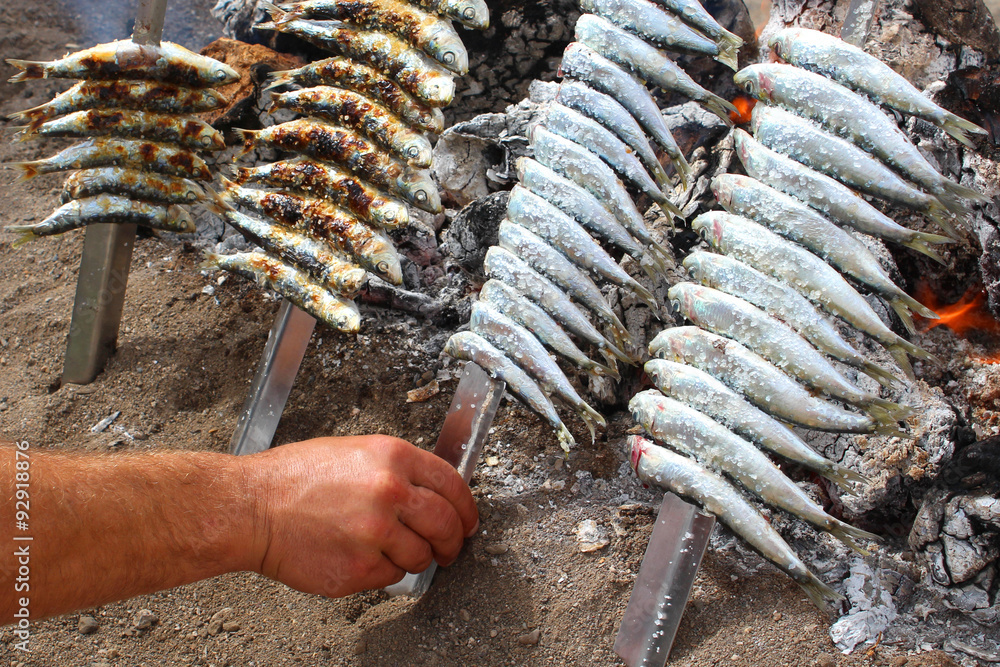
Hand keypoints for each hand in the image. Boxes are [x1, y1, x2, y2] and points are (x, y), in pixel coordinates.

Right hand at [238, 435, 478, 597]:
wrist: (252, 507)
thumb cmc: (294, 478)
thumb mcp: (354, 452)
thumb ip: (397, 469)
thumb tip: (430, 492)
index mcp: (393, 457)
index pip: (453, 484)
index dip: (467, 507)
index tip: (469, 521)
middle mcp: (390, 492)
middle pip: (446, 524)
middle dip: (454, 541)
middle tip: (450, 549)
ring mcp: (376, 532)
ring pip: (421, 555)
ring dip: (415, 558)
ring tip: (391, 551)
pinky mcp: (360, 567)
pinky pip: (392, 576)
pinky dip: (384, 572)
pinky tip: (361, 557)